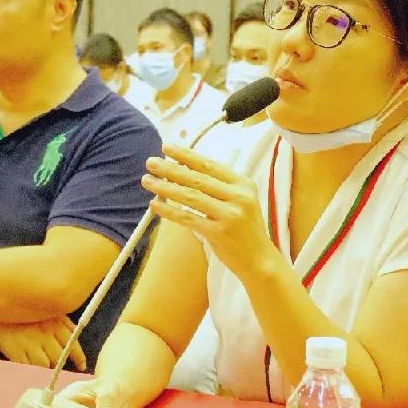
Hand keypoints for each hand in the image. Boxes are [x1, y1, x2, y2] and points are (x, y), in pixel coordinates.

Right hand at [0, 316, 86, 370]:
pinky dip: (28, 368)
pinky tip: (27, 363)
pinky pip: (26, 367)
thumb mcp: (47, 308)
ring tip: (38, 360)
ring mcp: (29, 343)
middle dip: (58, 362)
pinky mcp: (13, 350)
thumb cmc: (23, 303)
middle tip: (54, 362)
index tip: (80, 365)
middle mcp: (45, 334)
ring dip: (44, 366)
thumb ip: (63, 322)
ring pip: (44, 365)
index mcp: (56, 323)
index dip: (78, 358)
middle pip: (59, 357)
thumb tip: (75, 336)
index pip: (73, 345)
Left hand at [141, 144, 281, 281]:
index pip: (210, 165)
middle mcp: (239, 196)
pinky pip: (188, 219)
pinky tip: (154, 205)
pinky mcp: (219, 233)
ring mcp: (230, 215)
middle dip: (171, 169)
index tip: (166, 147)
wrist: (260, 260)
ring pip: (191, 197)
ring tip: (147, 181)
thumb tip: (182, 169)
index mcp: (244, 184)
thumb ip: (218, 187)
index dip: (187, 155)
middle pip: (198, 179)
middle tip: (151, 162)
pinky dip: (169, 211)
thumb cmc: (244, 229)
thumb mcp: (240, 201)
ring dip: (166, 188)